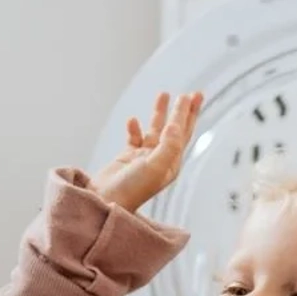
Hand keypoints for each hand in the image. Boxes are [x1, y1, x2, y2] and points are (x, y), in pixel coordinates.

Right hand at [90, 91, 201, 213]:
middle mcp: (160, 160)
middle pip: (175, 130)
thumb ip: (168, 145)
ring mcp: (143, 158)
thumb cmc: (131, 190)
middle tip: (192, 93)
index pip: (183, 133)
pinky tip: (133, 121)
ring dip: (160, 113)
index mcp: (171, 163)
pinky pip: (134, 137)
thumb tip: (175, 124)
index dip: (188, 114)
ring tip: (164, 94)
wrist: (104, 202)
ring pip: (155, 130)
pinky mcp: (127, 157)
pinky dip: (134, 128)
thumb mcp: (155, 167)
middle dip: (182, 111)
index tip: (192, 95)